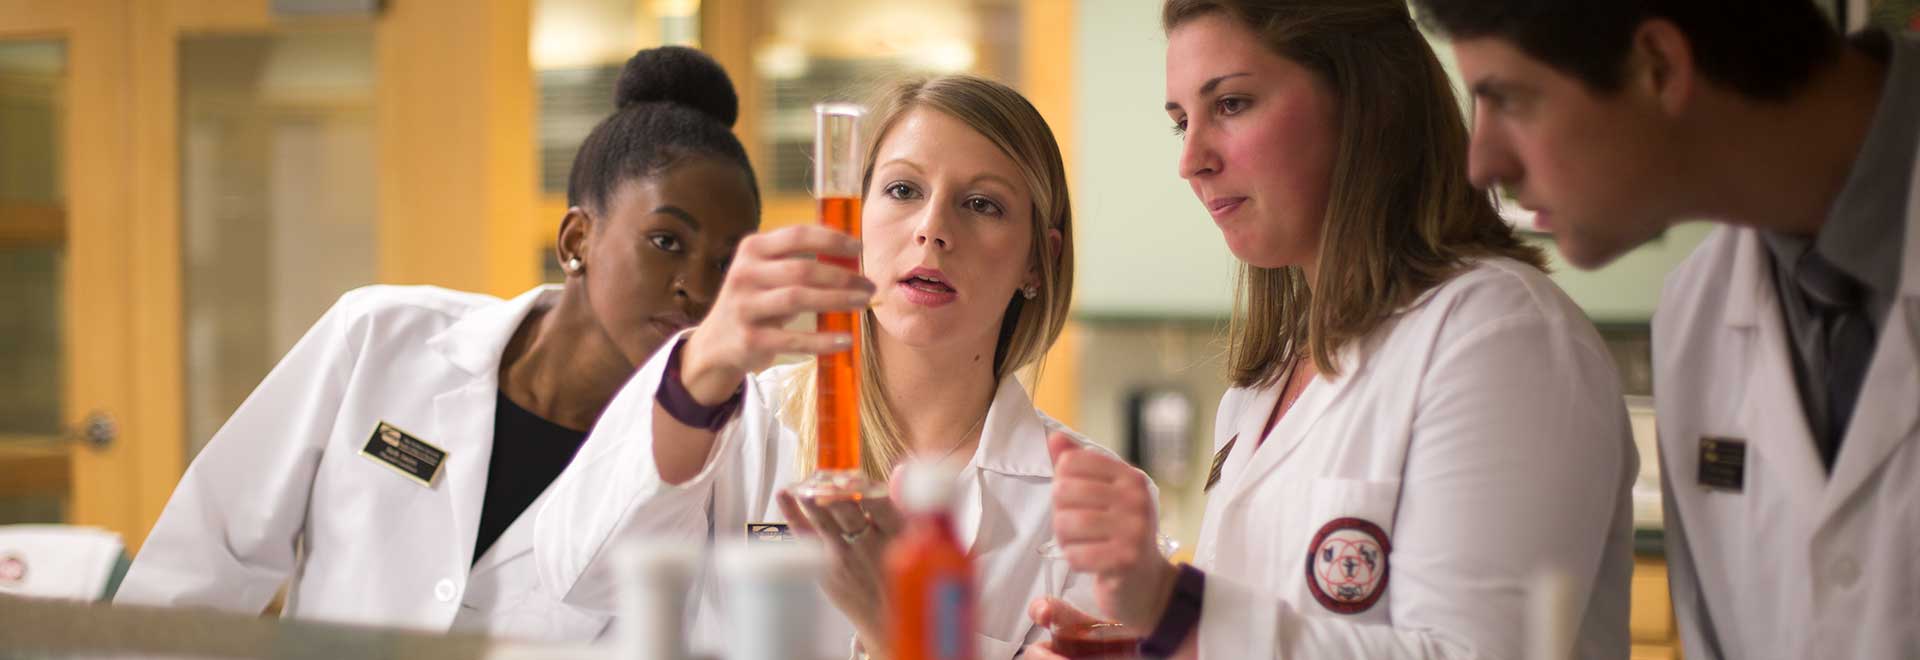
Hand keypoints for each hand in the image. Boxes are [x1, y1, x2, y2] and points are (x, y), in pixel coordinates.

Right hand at [680, 226, 873, 402]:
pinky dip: (823, 340)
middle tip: (869, 285)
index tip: (859, 247)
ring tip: (863, 304)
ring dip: (837, 301)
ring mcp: (744, 306)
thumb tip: (851, 258)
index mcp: (752, 249)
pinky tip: (846, 339)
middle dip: (842, 277)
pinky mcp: (749, 338)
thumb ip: (797, 260)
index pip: (797, 235)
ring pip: (798, 299)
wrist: (716, 342)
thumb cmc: (755, 301)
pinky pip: (794, 339)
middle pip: (802, 269)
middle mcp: (745, 274)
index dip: (831, 239)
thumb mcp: (766, 272)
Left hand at [776, 489, 906, 654]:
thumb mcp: (914, 541)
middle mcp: (869, 547)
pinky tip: (784, 495)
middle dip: (832, 489)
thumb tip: (900, 470)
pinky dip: (793, 515)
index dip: (863, 487)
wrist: (887, 621)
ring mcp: (845, 559)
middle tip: (823, 474)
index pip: (880, 504)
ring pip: (824, 522)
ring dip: (811, 498)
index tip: (852, 476)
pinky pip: (807, 538)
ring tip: (802, 482)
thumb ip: (903, 506)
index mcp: (897, 536)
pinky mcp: (827, 570)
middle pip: (846, 510)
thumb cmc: (901, 573)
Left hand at [1047, 432, 1175, 629]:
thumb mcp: (1103, 495)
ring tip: (1080, 544)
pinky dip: (1074, 560)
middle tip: (1076, 529)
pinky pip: (1076, 555)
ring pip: (1066, 523)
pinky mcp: (1126, 558)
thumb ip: (1078, 466)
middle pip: (1063, 491)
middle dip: (1060, 514)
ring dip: (1065, 539)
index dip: (1062, 484)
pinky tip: (1089, 560)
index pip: (1071, 462)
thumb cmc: (1119, 533)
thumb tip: (1054, 437)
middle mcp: (1135, 497)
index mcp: (1129, 476)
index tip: (1078, 502)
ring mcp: (1134, 528)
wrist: (1147, 581)